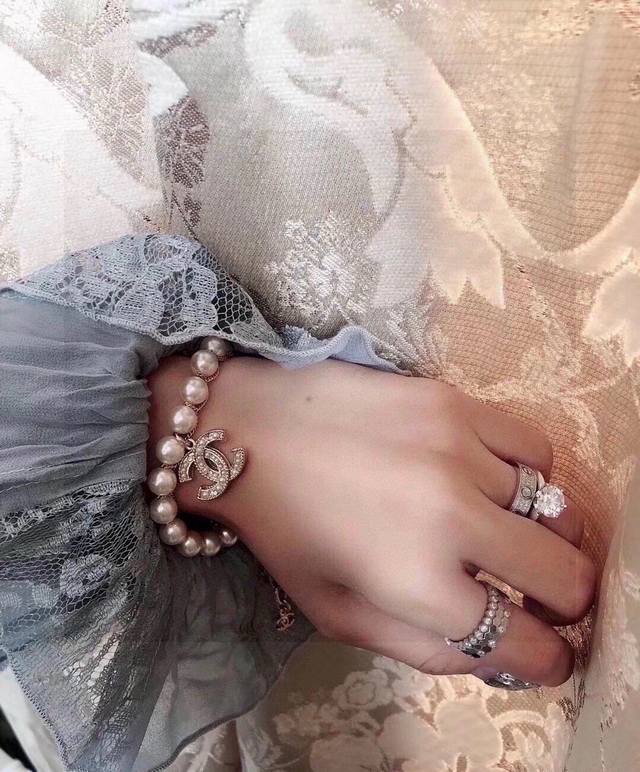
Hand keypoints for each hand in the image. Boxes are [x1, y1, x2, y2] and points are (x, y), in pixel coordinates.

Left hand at [148, 354, 595, 685]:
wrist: (249, 431)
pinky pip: (537, 447)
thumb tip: (499, 654)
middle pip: (566, 578)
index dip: (547, 658)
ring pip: (555, 509)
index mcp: (416, 585)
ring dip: (538, 533)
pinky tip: (494, 478)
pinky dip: (531, 475)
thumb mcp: (337, 613)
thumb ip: (423, 648)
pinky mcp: (455, 402)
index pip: (526, 644)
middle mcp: (450, 519)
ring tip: (505, 530)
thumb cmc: (287, 530)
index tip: (544, 649)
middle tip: (540, 595)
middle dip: (564, 602)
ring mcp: (458, 453)